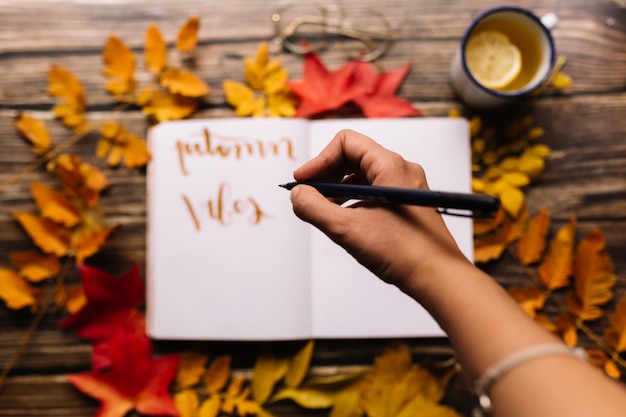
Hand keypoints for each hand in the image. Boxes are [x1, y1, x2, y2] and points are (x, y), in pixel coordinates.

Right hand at [289, 129, 469, 295]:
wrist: (438, 277)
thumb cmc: (403, 252)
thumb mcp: (347, 229)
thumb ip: (314, 208)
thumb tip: (298, 195)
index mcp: (390, 166)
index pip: (346, 143)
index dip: (319, 160)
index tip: (303, 182)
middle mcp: (401, 171)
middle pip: (353, 158)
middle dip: (327, 176)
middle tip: (309, 197)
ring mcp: (406, 187)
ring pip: (363, 177)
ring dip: (338, 191)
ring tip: (324, 212)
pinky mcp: (407, 204)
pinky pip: (374, 192)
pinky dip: (354, 201)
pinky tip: (346, 221)